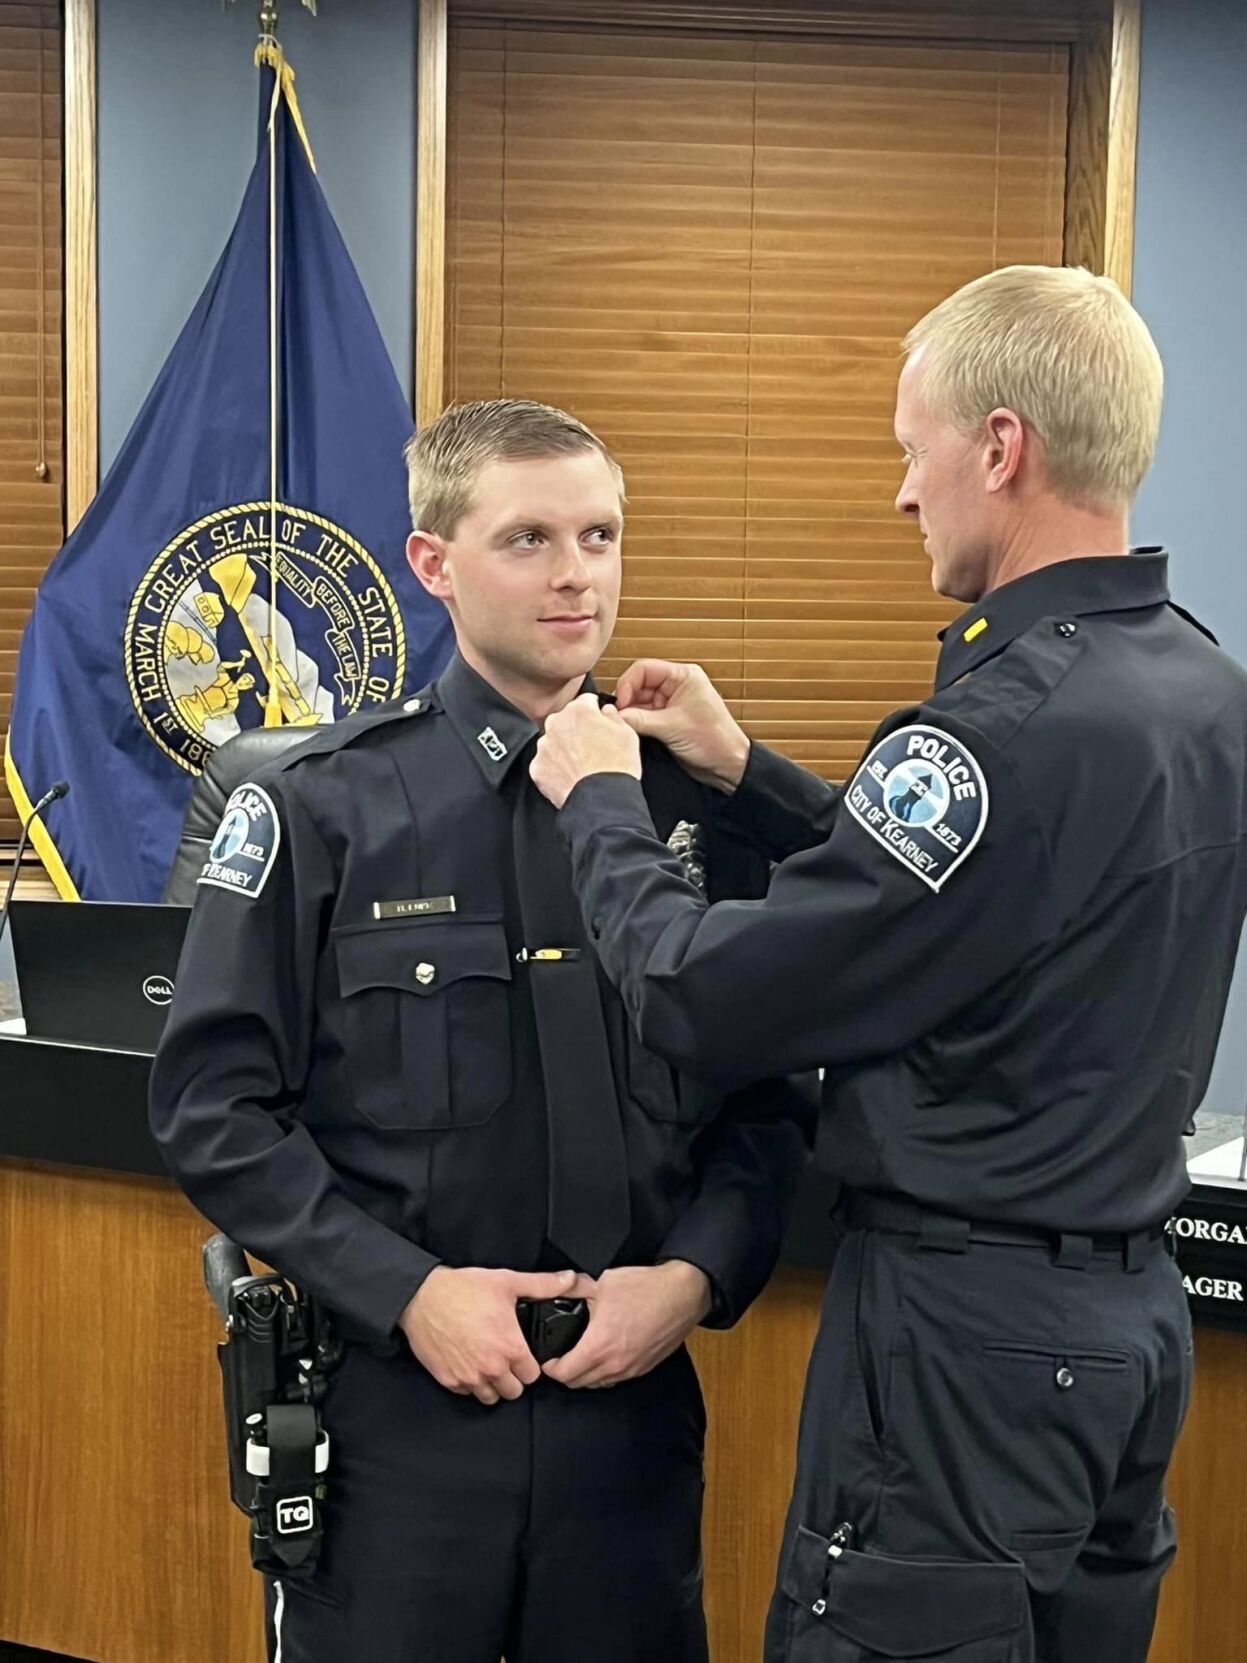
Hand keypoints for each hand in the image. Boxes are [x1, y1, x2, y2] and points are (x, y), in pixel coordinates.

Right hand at [399, 1266, 576, 1404]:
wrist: (421, 1297)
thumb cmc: (463, 1289)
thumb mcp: (507, 1282)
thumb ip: (542, 1284)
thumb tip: (570, 1280)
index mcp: (510, 1347)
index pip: (533, 1376)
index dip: (530, 1364)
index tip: (523, 1354)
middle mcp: (491, 1367)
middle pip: (514, 1391)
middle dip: (513, 1377)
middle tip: (506, 1358)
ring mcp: (469, 1377)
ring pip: (491, 1397)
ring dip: (492, 1384)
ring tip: (489, 1363)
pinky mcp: (449, 1380)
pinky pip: (467, 1393)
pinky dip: (470, 1383)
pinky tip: (469, 1363)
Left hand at [531, 694, 641, 810]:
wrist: (603, 799)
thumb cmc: (618, 765)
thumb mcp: (627, 733)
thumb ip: (613, 716)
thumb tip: (606, 711)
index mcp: (579, 710)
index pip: (585, 702)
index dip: (595, 713)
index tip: (599, 723)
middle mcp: (556, 723)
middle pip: (566, 721)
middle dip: (576, 730)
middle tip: (591, 748)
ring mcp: (544, 746)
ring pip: (554, 742)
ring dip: (564, 749)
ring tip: (581, 766)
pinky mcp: (537, 768)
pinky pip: (546, 763)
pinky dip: (555, 769)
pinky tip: (570, 777)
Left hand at [542, 1260, 711, 1389]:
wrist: (683, 1294)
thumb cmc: (647, 1288)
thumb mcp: (603, 1283)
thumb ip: (576, 1290)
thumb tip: (559, 1287)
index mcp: (599, 1345)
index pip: (564, 1374)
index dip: (549, 1368)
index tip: (547, 1359)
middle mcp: (615, 1364)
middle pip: (578, 1384)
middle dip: (564, 1373)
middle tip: (560, 1358)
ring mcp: (631, 1369)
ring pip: (597, 1384)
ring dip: (585, 1375)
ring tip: (580, 1356)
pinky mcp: (644, 1367)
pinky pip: (616, 1378)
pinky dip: (605, 1373)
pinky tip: (604, 1356)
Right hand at [614, 660, 749, 792]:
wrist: (727, 766)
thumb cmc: (715, 740)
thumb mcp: (673, 727)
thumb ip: (640, 720)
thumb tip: (615, 715)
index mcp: (684, 676)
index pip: (644, 669)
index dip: (627, 684)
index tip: (620, 704)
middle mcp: (676, 686)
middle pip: (639, 685)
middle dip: (627, 701)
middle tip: (618, 718)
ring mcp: (671, 704)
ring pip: (639, 702)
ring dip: (630, 714)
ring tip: (625, 727)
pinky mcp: (667, 720)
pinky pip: (644, 717)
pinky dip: (636, 724)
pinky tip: (631, 732)